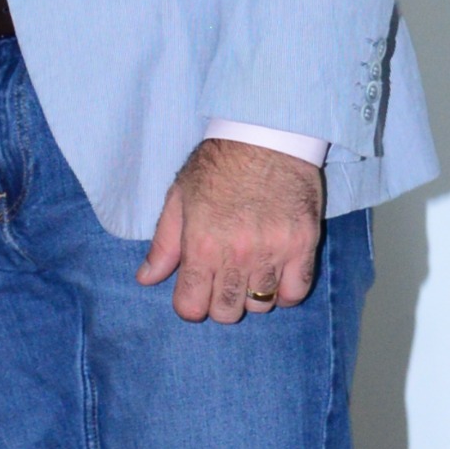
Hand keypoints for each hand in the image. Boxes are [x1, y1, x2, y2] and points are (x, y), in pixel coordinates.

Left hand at [137, 138, 323, 324]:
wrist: (266, 136)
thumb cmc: (218, 165)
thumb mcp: (179, 199)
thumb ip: (164, 244)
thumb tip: (146, 279)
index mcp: (201, 245)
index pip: (192, 307)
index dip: (189, 304)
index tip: (194, 292)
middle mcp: (237, 254)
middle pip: (226, 312)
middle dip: (218, 304)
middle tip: (221, 281)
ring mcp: (274, 252)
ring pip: (261, 305)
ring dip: (251, 296)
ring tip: (248, 272)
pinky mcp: (304, 244)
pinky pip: (296, 292)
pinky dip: (284, 293)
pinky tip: (275, 276)